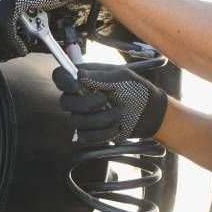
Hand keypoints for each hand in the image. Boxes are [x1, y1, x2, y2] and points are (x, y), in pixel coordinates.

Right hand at [53, 63, 167, 143]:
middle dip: (84, 104)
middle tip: (104, 100)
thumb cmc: (137, 90)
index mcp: (84, 78)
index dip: (63, 81)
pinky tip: (116, 127)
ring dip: (100, 119)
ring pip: (76, 121)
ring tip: (118, 114)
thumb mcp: (123, 77)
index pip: (60, 76)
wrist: (151, 113)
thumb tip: (79, 74)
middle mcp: (79, 96)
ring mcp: (83, 115)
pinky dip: (103, 133)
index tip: (76, 85)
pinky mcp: (89, 132)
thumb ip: (101, 76)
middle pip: (64, 102)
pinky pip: (85, 136)